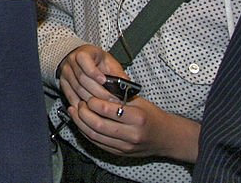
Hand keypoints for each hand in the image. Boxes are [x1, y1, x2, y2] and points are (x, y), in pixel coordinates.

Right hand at [56, 44, 125, 108]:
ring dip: (92, 100)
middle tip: (112, 100)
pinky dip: (81, 104)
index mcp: (83, 53)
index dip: (94, 72)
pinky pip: (70, 96)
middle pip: (82, 79)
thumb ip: (117, 72)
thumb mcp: (108, 61)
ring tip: (105, 107)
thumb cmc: (96, 60)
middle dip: (98, 91)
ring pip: (77, 89)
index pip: (84, 60)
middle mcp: (71, 62)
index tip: (104, 80)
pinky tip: (91, 110)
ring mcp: (66, 73)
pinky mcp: (63, 84)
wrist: (79, 59)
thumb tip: (127, 84)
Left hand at [68, 94, 199, 162]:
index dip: (92, 102)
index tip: (88, 96)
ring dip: (80, 123)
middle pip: (97, 125)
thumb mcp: (138, 101)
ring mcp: (125, 146)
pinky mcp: (119, 153)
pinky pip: (97, 143)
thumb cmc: (151, 115)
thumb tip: (94, 86)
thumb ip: (117, 96)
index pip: (107, 110)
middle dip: (82, 113)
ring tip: (74, 112)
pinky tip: (80, 123)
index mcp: (137, 118)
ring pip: (94, 136)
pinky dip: (85, 132)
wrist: (166, 137)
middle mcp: (132, 134)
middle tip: (78, 103)